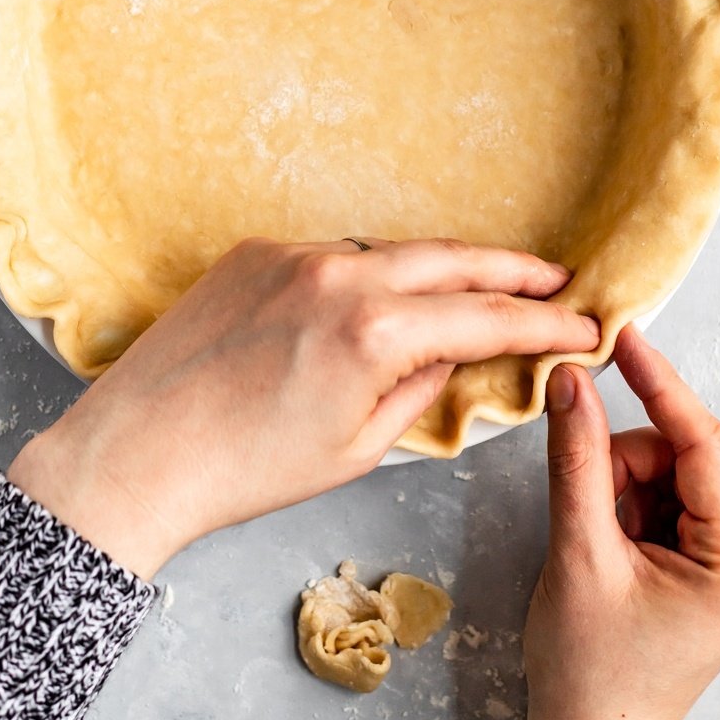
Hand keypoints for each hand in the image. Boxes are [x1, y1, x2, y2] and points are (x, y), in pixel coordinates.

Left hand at [9, 237, 597, 579]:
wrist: (137, 451)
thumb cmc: (245, 469)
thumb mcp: (356, 447)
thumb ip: (421, 391)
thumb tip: (456, 355)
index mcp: (373, 330)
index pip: (484, 318)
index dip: (543, 324)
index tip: (583, 325)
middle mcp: (339, 273)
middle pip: (450, 258)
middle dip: (510, 269)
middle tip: (555, 277)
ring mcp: (293, 254)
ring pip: (388, 252)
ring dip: (433, 271)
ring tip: (471, 292)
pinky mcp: (254, 251)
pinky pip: (333, 255)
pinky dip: (365, 275)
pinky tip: (375, 302)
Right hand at [523, 326, 719, 719]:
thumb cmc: (589, 671)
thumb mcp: (578, 552)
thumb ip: (577, 458)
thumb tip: (572, 380)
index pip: (703, 444)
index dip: (660, 385)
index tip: (624, 337)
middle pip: (684, 455)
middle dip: (623, 460)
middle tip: (581, 496)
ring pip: (669, 472)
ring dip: (620, 484)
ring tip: (592, 540)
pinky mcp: (708, 564)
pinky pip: (665, 497)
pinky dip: (626, 502)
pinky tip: (604, 541)